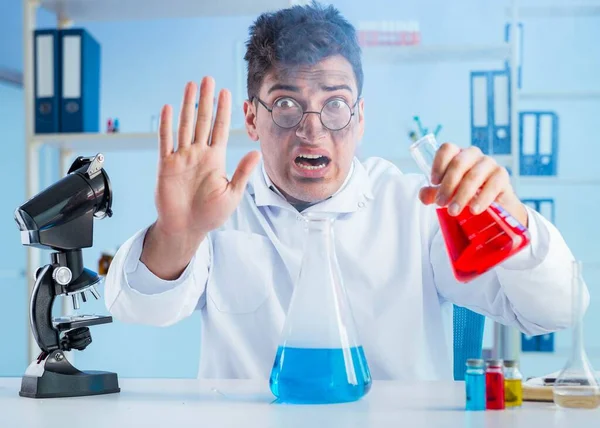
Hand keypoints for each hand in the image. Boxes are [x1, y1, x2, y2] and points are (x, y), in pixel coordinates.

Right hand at [155, 76, 260, 237]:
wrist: (186, 228)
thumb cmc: (210, 215)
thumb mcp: (231, 194)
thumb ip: (242, 173)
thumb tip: (256, 153)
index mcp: (215, 159)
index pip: (220, 129)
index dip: (223, 110)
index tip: (227, 92)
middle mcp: (199, 154)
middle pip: (203, 121)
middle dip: (206, 100)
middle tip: (209, 79)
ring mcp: (182, 158)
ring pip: (185, 125)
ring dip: (188, 105)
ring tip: (191, 85)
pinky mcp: (166, 165)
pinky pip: (166, 141)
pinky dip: (166, 125)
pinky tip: (168, 108)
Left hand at [418, 143, 527, 225]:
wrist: (494, 206)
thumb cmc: (466, 195)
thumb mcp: (447, 194)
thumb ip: (433, 193)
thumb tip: (423, 196)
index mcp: (457, 155)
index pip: (447, 148)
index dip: (439, 163)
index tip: (433, 181)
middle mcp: (473, 155)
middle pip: (459, 163)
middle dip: (448, 185)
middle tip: (440, 204)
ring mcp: (489, 163)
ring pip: (473, 175)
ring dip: (461, 195)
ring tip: (453, 211)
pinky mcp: (502, 176)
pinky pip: (492, 184)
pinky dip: (482, 199)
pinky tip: (474, 210)